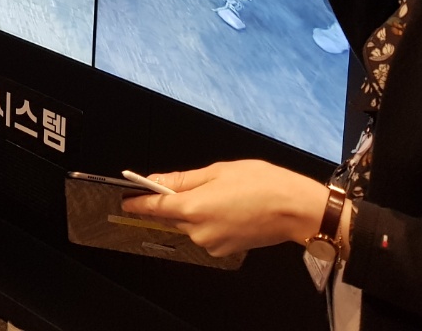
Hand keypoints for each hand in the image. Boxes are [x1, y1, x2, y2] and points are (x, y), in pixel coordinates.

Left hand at [120, 160, 329, 257]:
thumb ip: (182, 179)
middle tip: (196, 185)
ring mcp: (211, 243)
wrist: (294, 208)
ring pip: (190, 224)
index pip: (154, 207)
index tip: (126, 199)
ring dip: (195, 211)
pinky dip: (210, 221)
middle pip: (173, 215)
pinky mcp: (224, 251)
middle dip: (176, 201)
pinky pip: (206, 233)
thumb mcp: (217, 171)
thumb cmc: (261, 183)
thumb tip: (156, 180)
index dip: (138, 202)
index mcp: (193, 207)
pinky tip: (229, 209)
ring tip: (222, 195)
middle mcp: (198, 230)